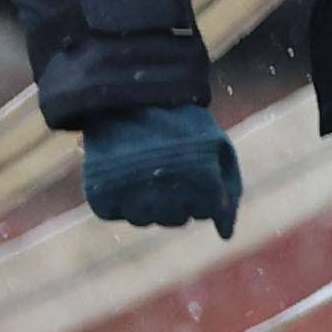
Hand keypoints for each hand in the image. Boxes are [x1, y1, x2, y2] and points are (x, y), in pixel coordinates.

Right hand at [80, 102, 241, 236]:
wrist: (127, 95)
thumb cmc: (179, 121)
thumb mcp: (217, 145)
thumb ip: (230, 188)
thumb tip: (226, 235)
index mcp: (202, 179)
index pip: (210, 211)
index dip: (206, 194)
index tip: (197, 177)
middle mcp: (167, 194)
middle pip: (178, 219)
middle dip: (180, 199)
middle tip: (170, 170)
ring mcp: (131, 196)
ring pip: (146, 220)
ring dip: (150, 202)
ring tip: (148, 171)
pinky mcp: (101, 195)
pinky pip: (115, 212)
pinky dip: (121, 199)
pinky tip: (127, 177)